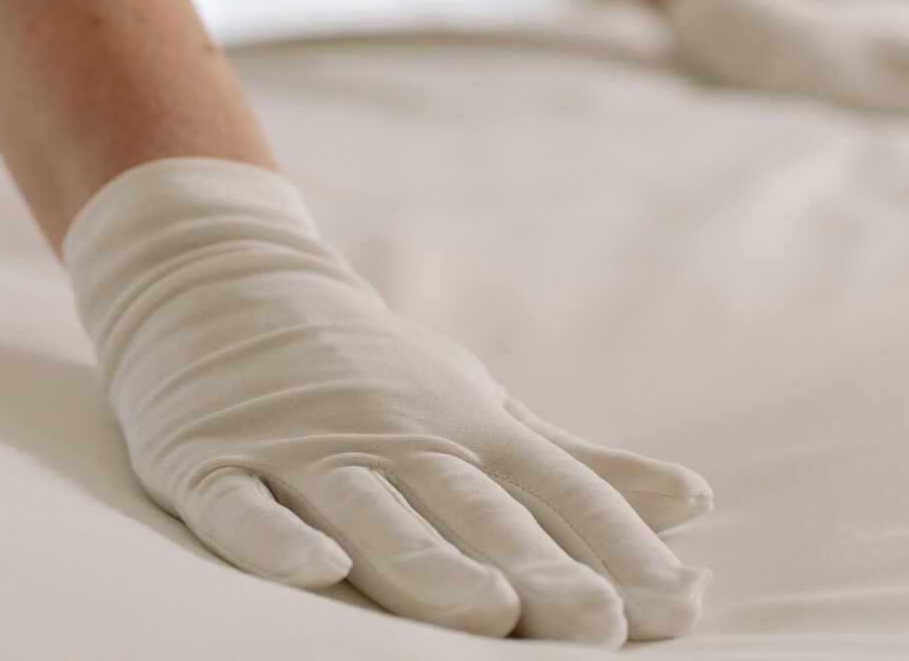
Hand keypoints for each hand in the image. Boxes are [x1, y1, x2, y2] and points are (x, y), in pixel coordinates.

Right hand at [62, 158, 712, 645]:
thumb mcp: (480, 406)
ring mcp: (301, 449)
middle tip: (601, 623)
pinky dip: (277, 538)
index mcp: (465, 428)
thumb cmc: (374, 371)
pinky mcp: (212, 461)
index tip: (678, 604)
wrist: (221, 284)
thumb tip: (696, 505)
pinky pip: (243, 508)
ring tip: (488, 612)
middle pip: (473, 512)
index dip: (617, 546)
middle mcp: (394, 436)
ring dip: (429, 563)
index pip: (556, 491)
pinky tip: (315, 568)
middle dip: (539, 568)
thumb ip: (578, 468)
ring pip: (372, 514)